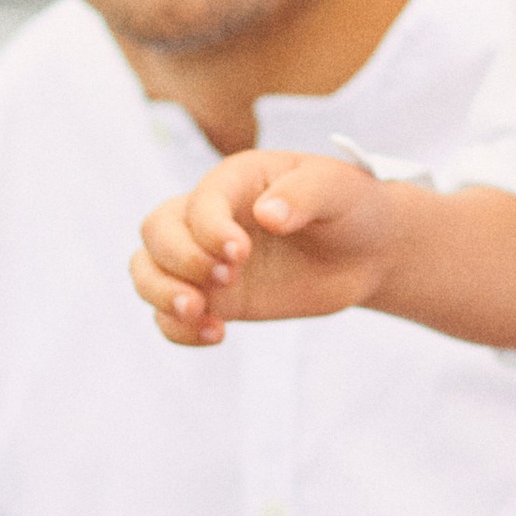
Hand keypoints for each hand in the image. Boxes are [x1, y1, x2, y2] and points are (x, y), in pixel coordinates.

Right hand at [132, 152, 395, 346]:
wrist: (368, 250)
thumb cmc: (352, 206)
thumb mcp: (339, 188)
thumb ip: (304, 195)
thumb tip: (266, 215)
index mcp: (235, 181)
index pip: (198, 202)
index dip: (208, 229)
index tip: (242, 252)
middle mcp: (210, 217)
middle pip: (155, 231)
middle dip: (179, 260)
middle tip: (229, 278)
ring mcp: (207, 259)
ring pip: (147, 271)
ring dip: (160, 294)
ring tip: (201, 313)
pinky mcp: (217, 299)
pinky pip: (170, 315)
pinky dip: (177, 329)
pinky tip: (216, 334)